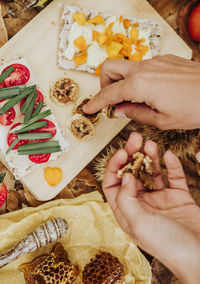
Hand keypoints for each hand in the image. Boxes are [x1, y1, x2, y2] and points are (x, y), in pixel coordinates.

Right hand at [83, 55, 199, 129]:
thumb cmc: (195, 108)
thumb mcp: (162, 120)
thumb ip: (135, 113)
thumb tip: (119, 111)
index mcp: (140, 84)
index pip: (108, 93)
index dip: (95, 102)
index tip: (88, 109)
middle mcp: (144, 67)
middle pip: (110, 67)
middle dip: (104, 83)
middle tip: (112, 100)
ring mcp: (155, 61)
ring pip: (126, 66)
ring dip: (121, 81)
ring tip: (133, 99)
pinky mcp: (165, 60)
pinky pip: (142, 66)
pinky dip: (137, 78)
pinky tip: (149, 92)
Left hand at [103, 132, 199, 282]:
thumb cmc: (168, 245)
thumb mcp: (139, 223)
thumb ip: (127, 198)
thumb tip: (125, 176)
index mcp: (128, 212)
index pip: (113, 185)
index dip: (114, 167)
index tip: (121, 153)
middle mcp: (142, 204)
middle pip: (132, 174)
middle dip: (132, 155)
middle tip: (135, 138)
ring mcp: (161, 199)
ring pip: (152, 172)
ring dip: (150, 157)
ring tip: (150, 143)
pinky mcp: (179, 197)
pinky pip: (174, 176)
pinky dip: (172, 165)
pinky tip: (169, 155)